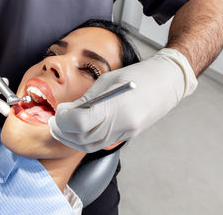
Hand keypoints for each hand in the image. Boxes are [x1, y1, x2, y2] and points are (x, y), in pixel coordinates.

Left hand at [49, 48, 197, 152]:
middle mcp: (121, 125)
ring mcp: (125, 132)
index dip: (63, 119)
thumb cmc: (138, 75)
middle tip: (54, 121)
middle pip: (82, 138)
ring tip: (62, 127)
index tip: (58, 111)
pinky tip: (78, 130)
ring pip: (90, 146)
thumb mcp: (107, 81)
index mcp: (115, 107)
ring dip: (71, 139)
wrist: (167, 82)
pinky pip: (101, 144)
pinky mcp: (127, 135)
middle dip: (63, 131)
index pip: (80, 122)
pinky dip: (85, 140)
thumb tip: (66, 111)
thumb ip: (86, 99)